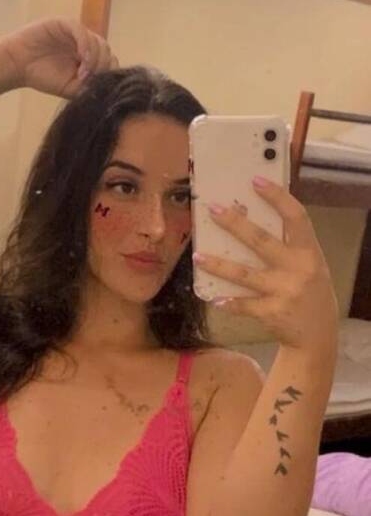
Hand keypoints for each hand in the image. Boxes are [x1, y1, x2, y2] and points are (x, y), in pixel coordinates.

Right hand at [1, 17, 117, 98]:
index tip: (97, 84)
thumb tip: (107, 85)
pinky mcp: (65, 23)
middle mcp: (84, 43)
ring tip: (81, 73)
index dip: (107, 71)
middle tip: (87, 78)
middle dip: (101, 66)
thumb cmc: (42, 76)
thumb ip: (89, 86)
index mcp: (87, 58)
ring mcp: (76, 33)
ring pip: (97, 41)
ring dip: (93, 58)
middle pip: (106, 50)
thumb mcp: (70, 88)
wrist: (18, 66)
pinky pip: (81, 31)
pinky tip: (81, 58)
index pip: (108, 61)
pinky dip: (85, 45)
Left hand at [193, 179, 338, 356]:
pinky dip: (228, 301)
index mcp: (309, 252)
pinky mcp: (271, 313)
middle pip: (261, 241)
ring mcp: (284, 292)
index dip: (277, 197)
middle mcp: (298, 269)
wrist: (316, 335)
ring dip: (218, 265)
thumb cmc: (309, 292)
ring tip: (197, 256)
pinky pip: (243, 304)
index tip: (255, 180)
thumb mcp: (309, 265)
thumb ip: (288, 246)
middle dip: (235, 224)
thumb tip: (250, 219)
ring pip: (244, 274)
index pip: (296, 217)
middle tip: (213, 210)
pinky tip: (213, 297)